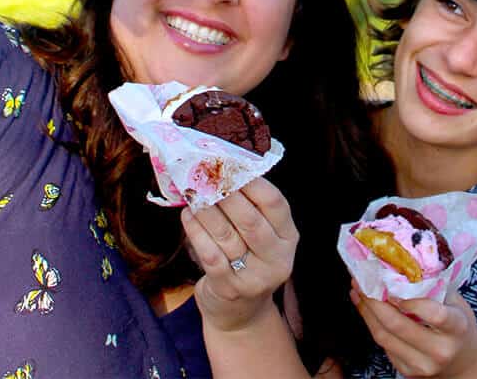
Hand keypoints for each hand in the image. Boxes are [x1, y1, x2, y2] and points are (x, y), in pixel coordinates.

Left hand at [181, 177, 298, 332]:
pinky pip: (209, 254)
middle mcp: (277, 259)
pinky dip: (195, 231)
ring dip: (205, 209)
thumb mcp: (262, 235)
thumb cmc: (248, 259)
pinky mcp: (229, 289)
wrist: (241, 314)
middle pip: (250, 220)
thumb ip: (251, 205)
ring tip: (191, 191)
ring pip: (226, 235)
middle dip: (225, 193)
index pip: (275, 203)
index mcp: (288, 237)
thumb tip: (224, 164)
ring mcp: (254, 278)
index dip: (252, 181)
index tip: (229, 162)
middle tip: (205, 173)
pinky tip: (187, 215)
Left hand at [351, 284, 476, 377]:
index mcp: (457, 328)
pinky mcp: (408, 372)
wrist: (464, 363)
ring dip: (366, 310)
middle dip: (374, 300)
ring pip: (384, 336)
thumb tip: (402, 260)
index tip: (393, 284)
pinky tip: (365, 307)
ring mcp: (423, 365)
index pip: (435, 314)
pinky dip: (370, 323)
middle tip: (361, 279)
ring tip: (357, 289)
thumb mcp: (454, 302)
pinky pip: (383, 345)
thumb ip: (433, 285)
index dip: (412, 300)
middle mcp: (440, 350)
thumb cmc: (457, 325)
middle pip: (398, 325)